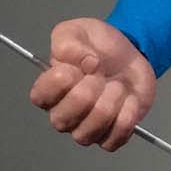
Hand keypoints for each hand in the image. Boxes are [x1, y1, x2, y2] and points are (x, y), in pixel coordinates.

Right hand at [29, 17, 155, 151]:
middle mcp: (63, 114)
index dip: (61, 80)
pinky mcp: (111, 136)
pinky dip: (126, 118)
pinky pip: (113, 140)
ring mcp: (87, 128)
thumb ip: (69, 42)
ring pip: (86, 134)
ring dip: (108, 105)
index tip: (78, 65)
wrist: (130, 54)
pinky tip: (129, 99)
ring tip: (118, 86)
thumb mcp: (77, 30)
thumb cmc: (98, 46)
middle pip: (63, 119)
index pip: (40, 97)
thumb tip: (85, 62)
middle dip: (87, 92)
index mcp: (49, 90)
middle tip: (101, 75)